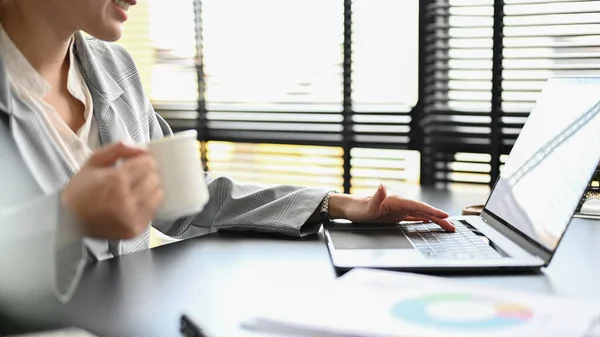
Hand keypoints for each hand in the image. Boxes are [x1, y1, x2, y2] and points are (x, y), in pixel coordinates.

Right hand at [61, 142, 163, 239]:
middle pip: (154, 179)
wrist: (68, 220)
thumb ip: (118, 149)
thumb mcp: (93, 161)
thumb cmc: (80, 189)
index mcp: (116, 180)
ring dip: (151, 188)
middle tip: (138, 175)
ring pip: (157, 195)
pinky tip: (136, 201)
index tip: (140, 162)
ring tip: (138, 188)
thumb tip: (143, 148)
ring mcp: (131, 217)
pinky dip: (148, 204)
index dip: (146, 160)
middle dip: (149, 173)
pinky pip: (153, 211)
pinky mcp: (134, 230)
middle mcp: (126, 200)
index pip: (148, 164)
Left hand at [328, 184, 454, 230]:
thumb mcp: (367, 205)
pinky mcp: (397, 214)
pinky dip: (424, 220)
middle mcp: (400, 203)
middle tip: (452, 228)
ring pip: (421, 214)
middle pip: (424, 211)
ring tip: (448, 227)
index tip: (444, 216)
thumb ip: (377, 196)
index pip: (418, 206)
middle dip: (439, 218)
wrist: (350, 208)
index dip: (432, 211)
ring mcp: (399, 209)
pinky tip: (431, 222)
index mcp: (397, 200)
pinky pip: (414, 217)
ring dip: (435, 220)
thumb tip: (382, 185)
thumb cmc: (358, 208)